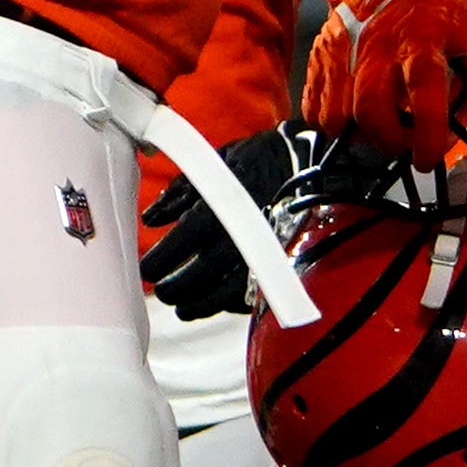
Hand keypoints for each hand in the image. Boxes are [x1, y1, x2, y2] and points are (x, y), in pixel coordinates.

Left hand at [142, 126, 320, 320]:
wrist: (318, 165)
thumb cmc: (264, 159)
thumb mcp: (219, 160)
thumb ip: (182, 191)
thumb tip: (152, 218)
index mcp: (223, 204)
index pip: (184, 239)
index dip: (161, 259)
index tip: (148, 269)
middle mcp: (242, 232)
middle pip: (201, 273)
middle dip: (175, 287)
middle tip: (161, 290)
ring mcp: (264, 252)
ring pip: (225, 292)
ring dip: (198, 305)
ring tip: (181, 307)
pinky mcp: (283, 265)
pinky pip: (253, 295)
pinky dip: (227, 304)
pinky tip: (212, 305)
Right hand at [295, 0, 466, 161]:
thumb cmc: (446, 10)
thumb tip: (462, 127)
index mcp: (424, 41)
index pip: (424, 95)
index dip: (426, 134)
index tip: (428, 157)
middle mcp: (379, 45)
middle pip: (371, 110)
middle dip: (388, 141)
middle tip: (404, 146)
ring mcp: (344, 48)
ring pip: (336, 114)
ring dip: (359, 134)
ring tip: (381, 128)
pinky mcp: (322, 52)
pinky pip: (313, 104)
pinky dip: (331, 121)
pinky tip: (355, 114)